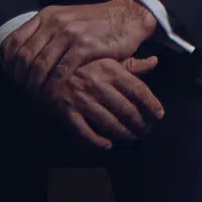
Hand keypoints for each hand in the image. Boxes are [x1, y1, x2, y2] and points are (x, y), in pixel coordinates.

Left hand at [0, 0, 157, 94]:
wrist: (129, 16)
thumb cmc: (98, 23)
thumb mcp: (68, 20)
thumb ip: (48, 34)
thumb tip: (25, 57)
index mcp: (47, 15)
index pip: (14, 41)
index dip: (8, 64)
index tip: (12, 78)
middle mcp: (55, 22)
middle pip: (24, 56)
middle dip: (21, 79)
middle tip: (24, 93)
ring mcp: (69, 33)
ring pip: (40, 65)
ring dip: (36, 86)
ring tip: (36, 98)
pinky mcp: (85, 45)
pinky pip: (61, 71)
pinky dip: (54, 87)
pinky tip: (54, 96)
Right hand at [47, 55, 164, 149]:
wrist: (42, 64)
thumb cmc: (80, 61)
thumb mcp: (105, 57)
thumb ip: (131, 63)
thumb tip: (154, 62)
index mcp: (109, 68)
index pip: (138, 90)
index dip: (152, 105)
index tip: (159, 114)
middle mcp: (96, 84)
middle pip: (127, 110)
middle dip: (140, 123)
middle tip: (146, 130)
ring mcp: (80, 98)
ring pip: (109, 123)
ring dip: (124, 133)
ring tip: (132, 136)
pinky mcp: (65, 111)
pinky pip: (84, 132)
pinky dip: (97, 141)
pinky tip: (107, 145)